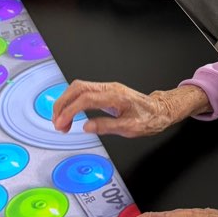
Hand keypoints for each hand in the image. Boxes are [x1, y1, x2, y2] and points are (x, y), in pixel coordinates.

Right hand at [52, 80, 210, 136]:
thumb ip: (107, 126)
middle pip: (77, 88)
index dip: (69, 111)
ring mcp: (107, 88)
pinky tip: (70, 113)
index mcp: (115, 96)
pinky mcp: (106, 91)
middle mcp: (110, 88)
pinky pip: (84, 91)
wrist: (160, 110)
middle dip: (62, 104)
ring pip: (78, 88)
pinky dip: (72, 101)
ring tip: (61, 121)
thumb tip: (86, 127)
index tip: (61, 124)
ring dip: (66, 102)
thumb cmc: (149, 119)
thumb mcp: (130, 128)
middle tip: (57, 123)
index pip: (85, 99)